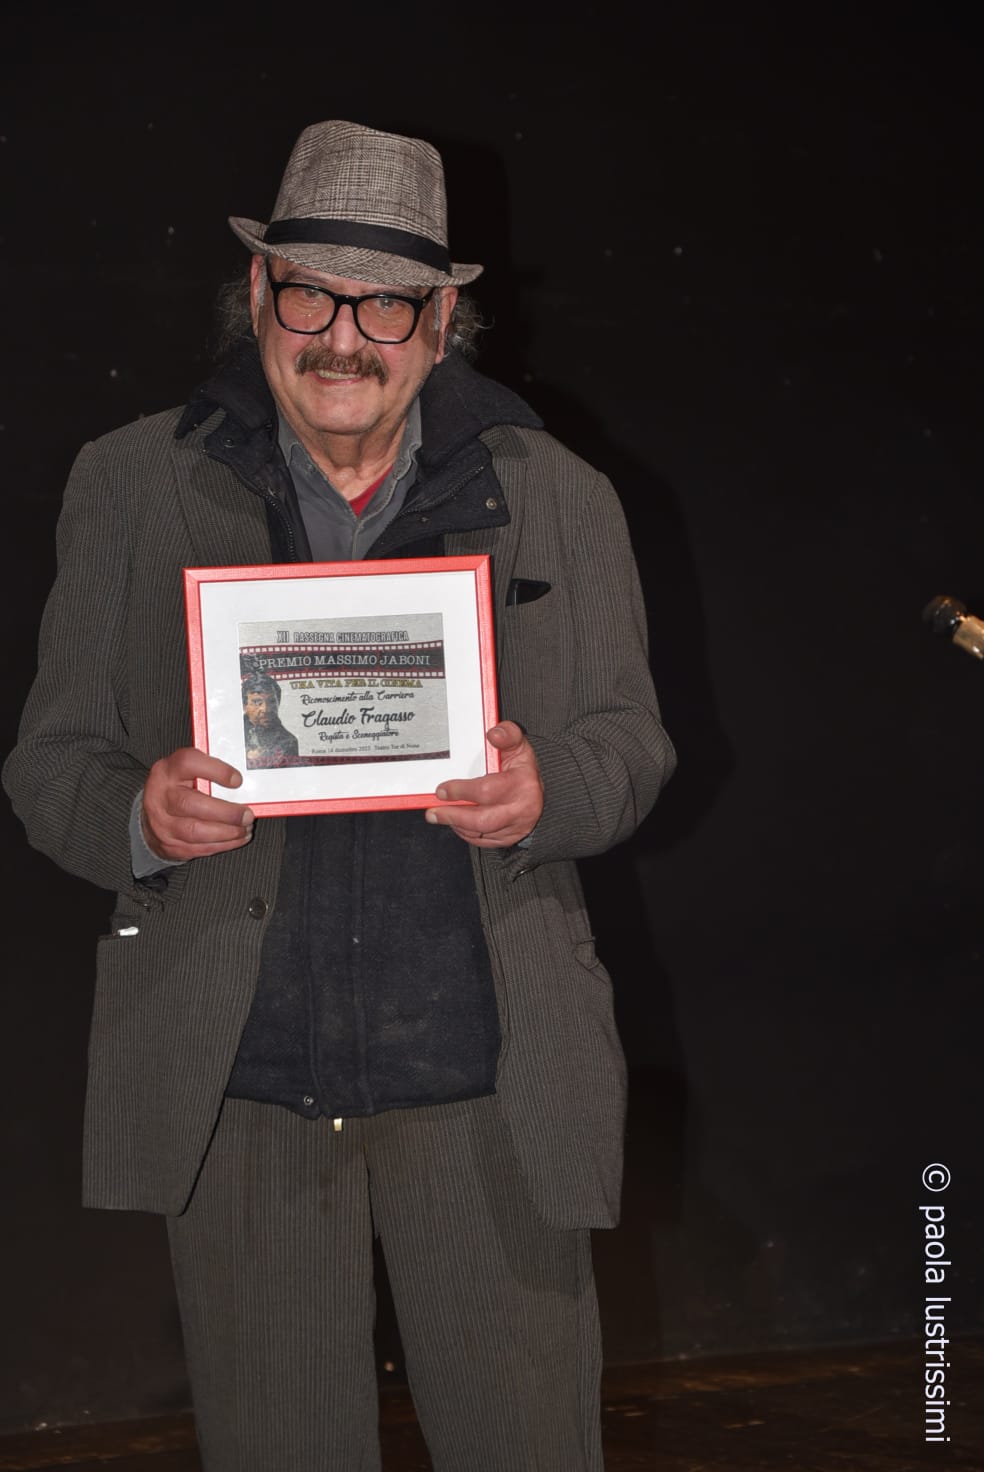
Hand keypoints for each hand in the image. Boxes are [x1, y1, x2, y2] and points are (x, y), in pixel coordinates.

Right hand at [142, 747, 253, 861]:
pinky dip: (223, 844)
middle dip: (226, 812)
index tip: (237, 780)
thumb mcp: (188, 772)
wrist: (153, 815)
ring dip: (227, 832)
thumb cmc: (178, 789)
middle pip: (191, 804)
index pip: (189, 763)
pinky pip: (199, 848)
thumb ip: (210, 771)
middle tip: (247, 814)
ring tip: (245, 827)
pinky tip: (237, 838)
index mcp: (168, 770)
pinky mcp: (170, 845)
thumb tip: (243, 780)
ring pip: (195, 831)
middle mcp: (161, 795)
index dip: (216, 771)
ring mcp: (162, 823)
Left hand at [425, 722, 542, 847]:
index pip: (487, 790)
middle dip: (453, 816)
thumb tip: (493, 734)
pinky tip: (456, 823)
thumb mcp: (519, 746)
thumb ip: (507, 734)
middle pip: (482, 819)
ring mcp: (516, 827)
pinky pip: (483, 841)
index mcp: (523, 783)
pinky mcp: (510, 838)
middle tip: (433, 812)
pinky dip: (466, 833)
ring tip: (439, 816)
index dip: (461, 791)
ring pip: (481, 833)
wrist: (538, 792)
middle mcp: (521, 808)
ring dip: (456, 825)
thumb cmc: (523, 768)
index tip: (442, 790)